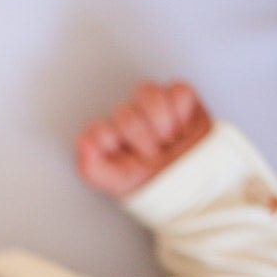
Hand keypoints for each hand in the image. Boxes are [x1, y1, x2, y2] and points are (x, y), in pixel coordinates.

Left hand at [75, 80, 212, 198]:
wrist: (192, 184)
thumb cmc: (153, 182)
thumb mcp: (118, 183)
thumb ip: (91, 166)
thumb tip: (83, 141)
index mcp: (110, 135)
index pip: (98, 128)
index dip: (114, 143)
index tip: (130, 160)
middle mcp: (129, 116)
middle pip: (124, 113)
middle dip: (143, 141)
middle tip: (155, 156)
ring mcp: (154, 104)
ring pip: (148, 93)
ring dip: (162, 122)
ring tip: (170, 141)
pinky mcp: (180, 97)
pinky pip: (178, 91)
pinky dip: (183, 114)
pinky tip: (184, 130)